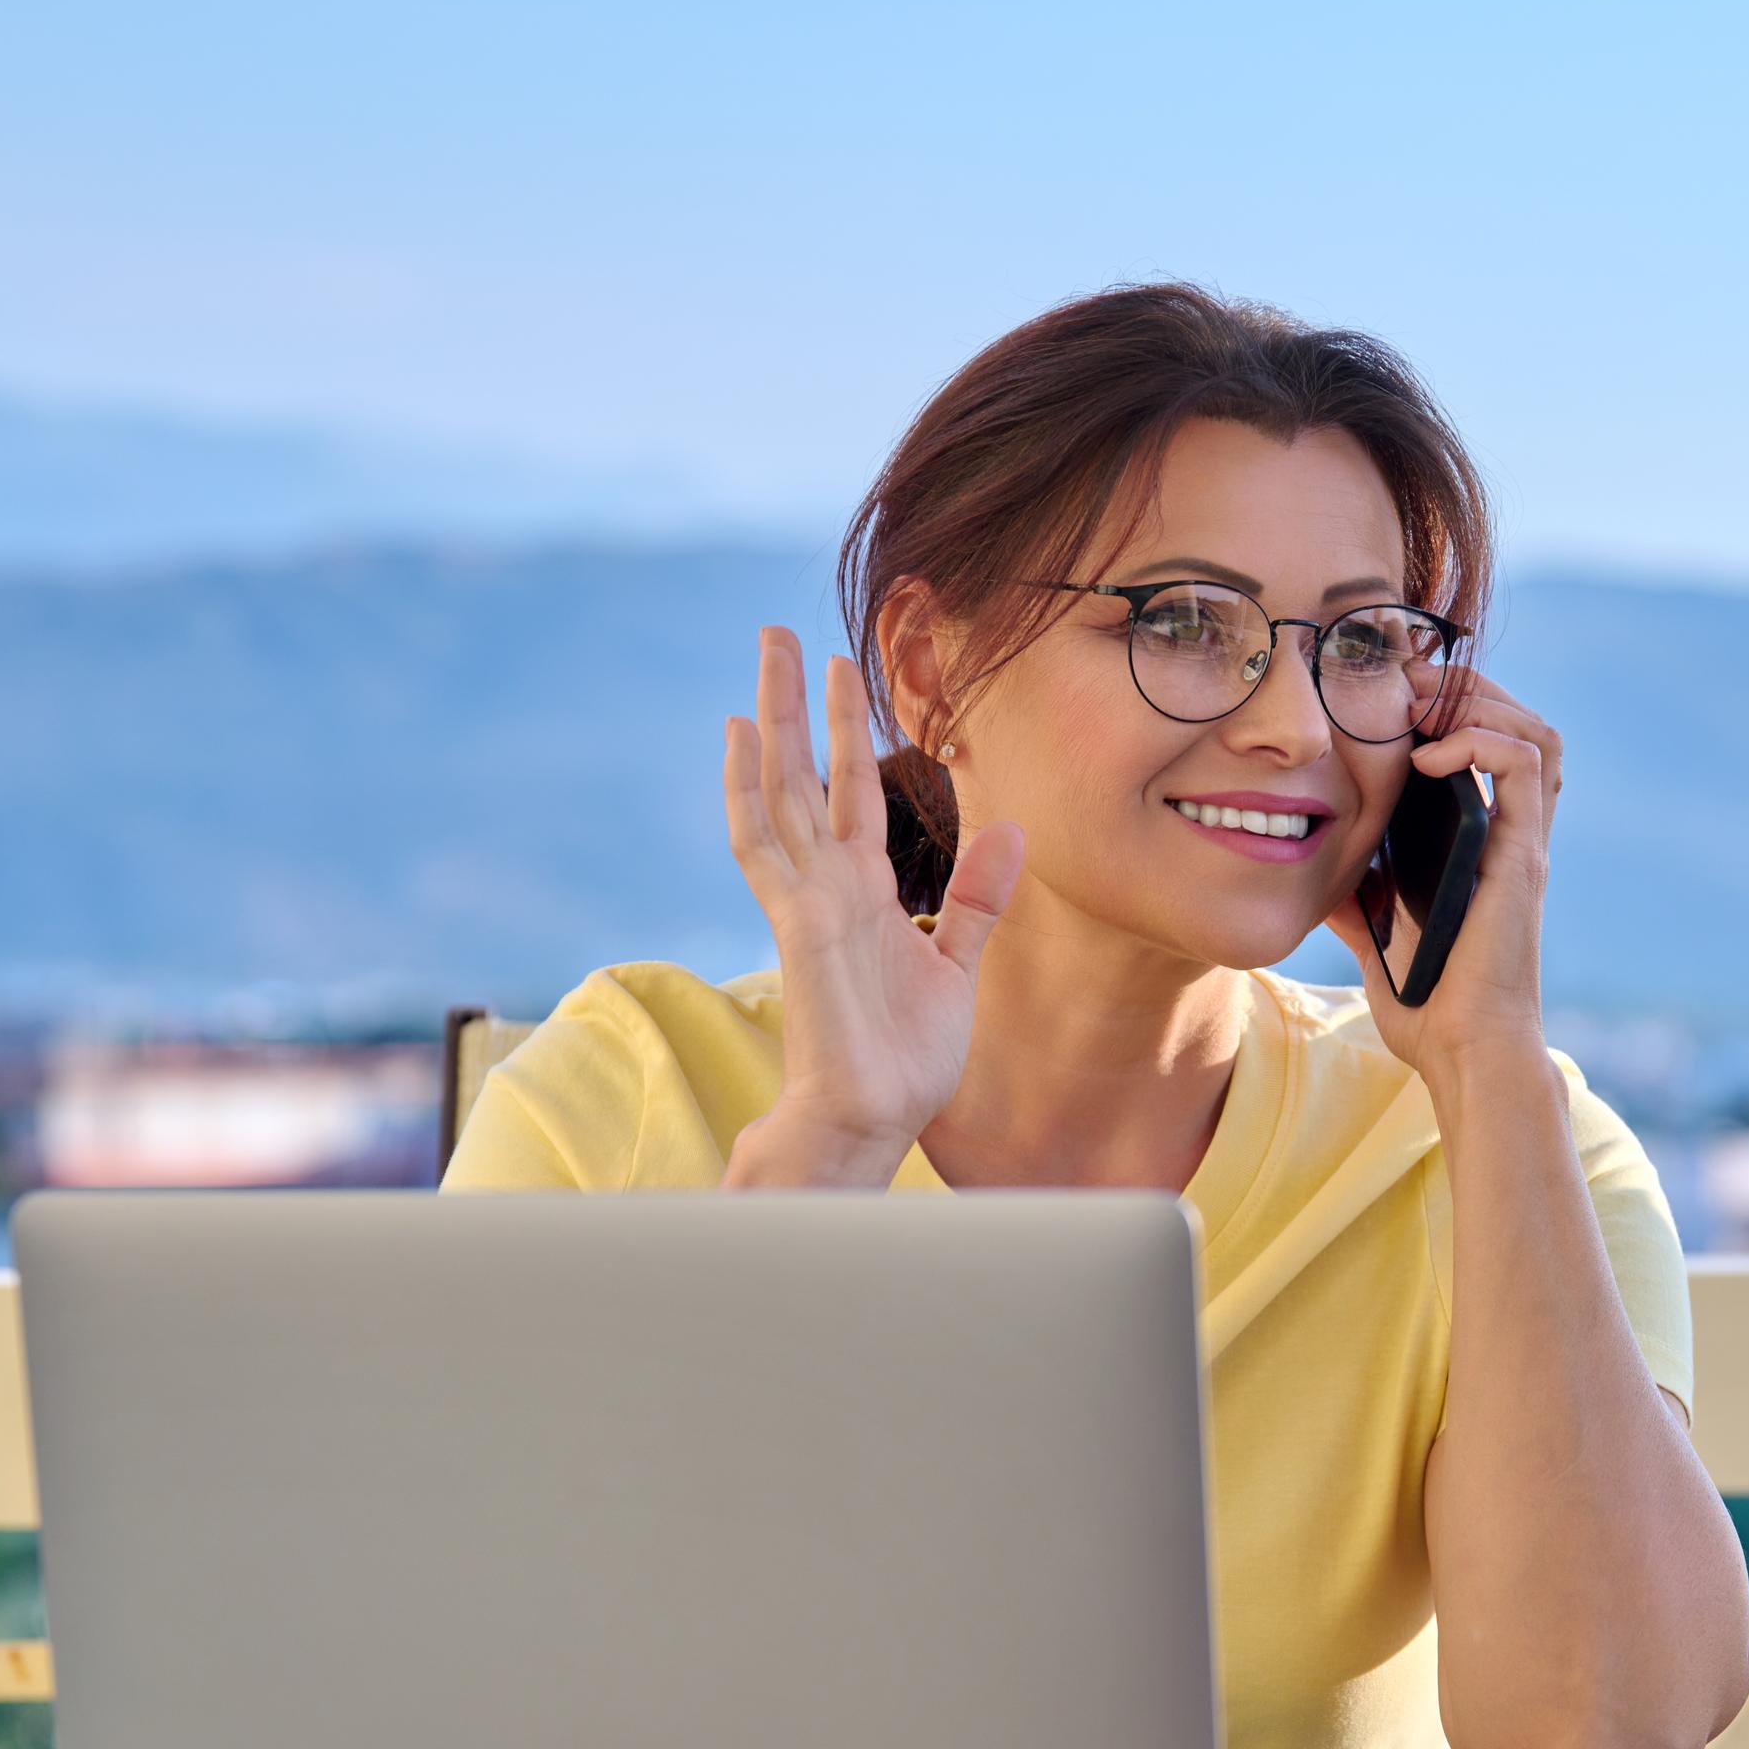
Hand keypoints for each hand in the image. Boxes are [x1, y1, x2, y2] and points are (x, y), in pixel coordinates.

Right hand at [721, 628, 1024, 1185]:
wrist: (873, 1118)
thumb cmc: (903, 1057)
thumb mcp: (956, 964)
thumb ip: (977, 898)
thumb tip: (1008, 826)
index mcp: (862, 893)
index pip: (850, 794)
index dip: (848, 733)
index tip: (841, 674)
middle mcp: (826, 885)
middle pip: (804, 773)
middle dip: (796, 703)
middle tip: (779, 631)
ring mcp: (805, 898)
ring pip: (779, 789)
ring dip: (772, 720)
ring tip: (765, 653)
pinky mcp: (798, 920)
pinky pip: (764, 842)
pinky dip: (748, 787)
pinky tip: (740, 736)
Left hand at [1322, 662, 1560, 1097]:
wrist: (1463, 1052)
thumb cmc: (1429, 1006)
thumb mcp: (1378, 937)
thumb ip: (1360, 899)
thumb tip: (1319, 875)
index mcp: (1487, 845)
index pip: (1494, 746)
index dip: (1455, 706)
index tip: (1394, 694)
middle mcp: (1515, 835)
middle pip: (1521, 723)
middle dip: (1466, 687)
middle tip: (1405, 680)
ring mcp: (1524, 842)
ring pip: (1536, 731)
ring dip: (1480, 702)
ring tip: (1421, 704)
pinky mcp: (1523, 855)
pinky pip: (1524, 765)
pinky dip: (1480, 741)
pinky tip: (1429, 757)